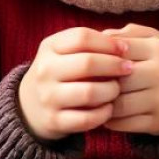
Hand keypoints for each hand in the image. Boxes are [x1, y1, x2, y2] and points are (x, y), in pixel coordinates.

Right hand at [17, 27, 130, 141]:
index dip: (108, 42)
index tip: (125, 48)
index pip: (82, 37)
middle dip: (114, 65)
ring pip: (89, 93)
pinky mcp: (54, 121)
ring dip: (111, 90)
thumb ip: (88, 44)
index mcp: (48, 47)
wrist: (29, 106)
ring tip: (117, 89)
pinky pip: (86, 119)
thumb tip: (123, 45)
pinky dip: (103, 114)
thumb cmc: (59, 72)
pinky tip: (109, 108)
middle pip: (87, 63)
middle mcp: (45, 71)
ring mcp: (48, 97)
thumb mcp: (63, 51)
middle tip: (129, 68)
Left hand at [102, 24, 158, 134]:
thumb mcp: (149, 39)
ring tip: (95, 99)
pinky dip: (110, 120)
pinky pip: (125, 124)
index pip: (119, 51)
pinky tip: (107, 112)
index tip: (91, 62)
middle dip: (100, 82)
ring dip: (103, 103)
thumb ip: (124, 34)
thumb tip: (98, 39)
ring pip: (119, 105)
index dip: (100, 57)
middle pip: (118, 80)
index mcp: (158, 48)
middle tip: (87, 83)